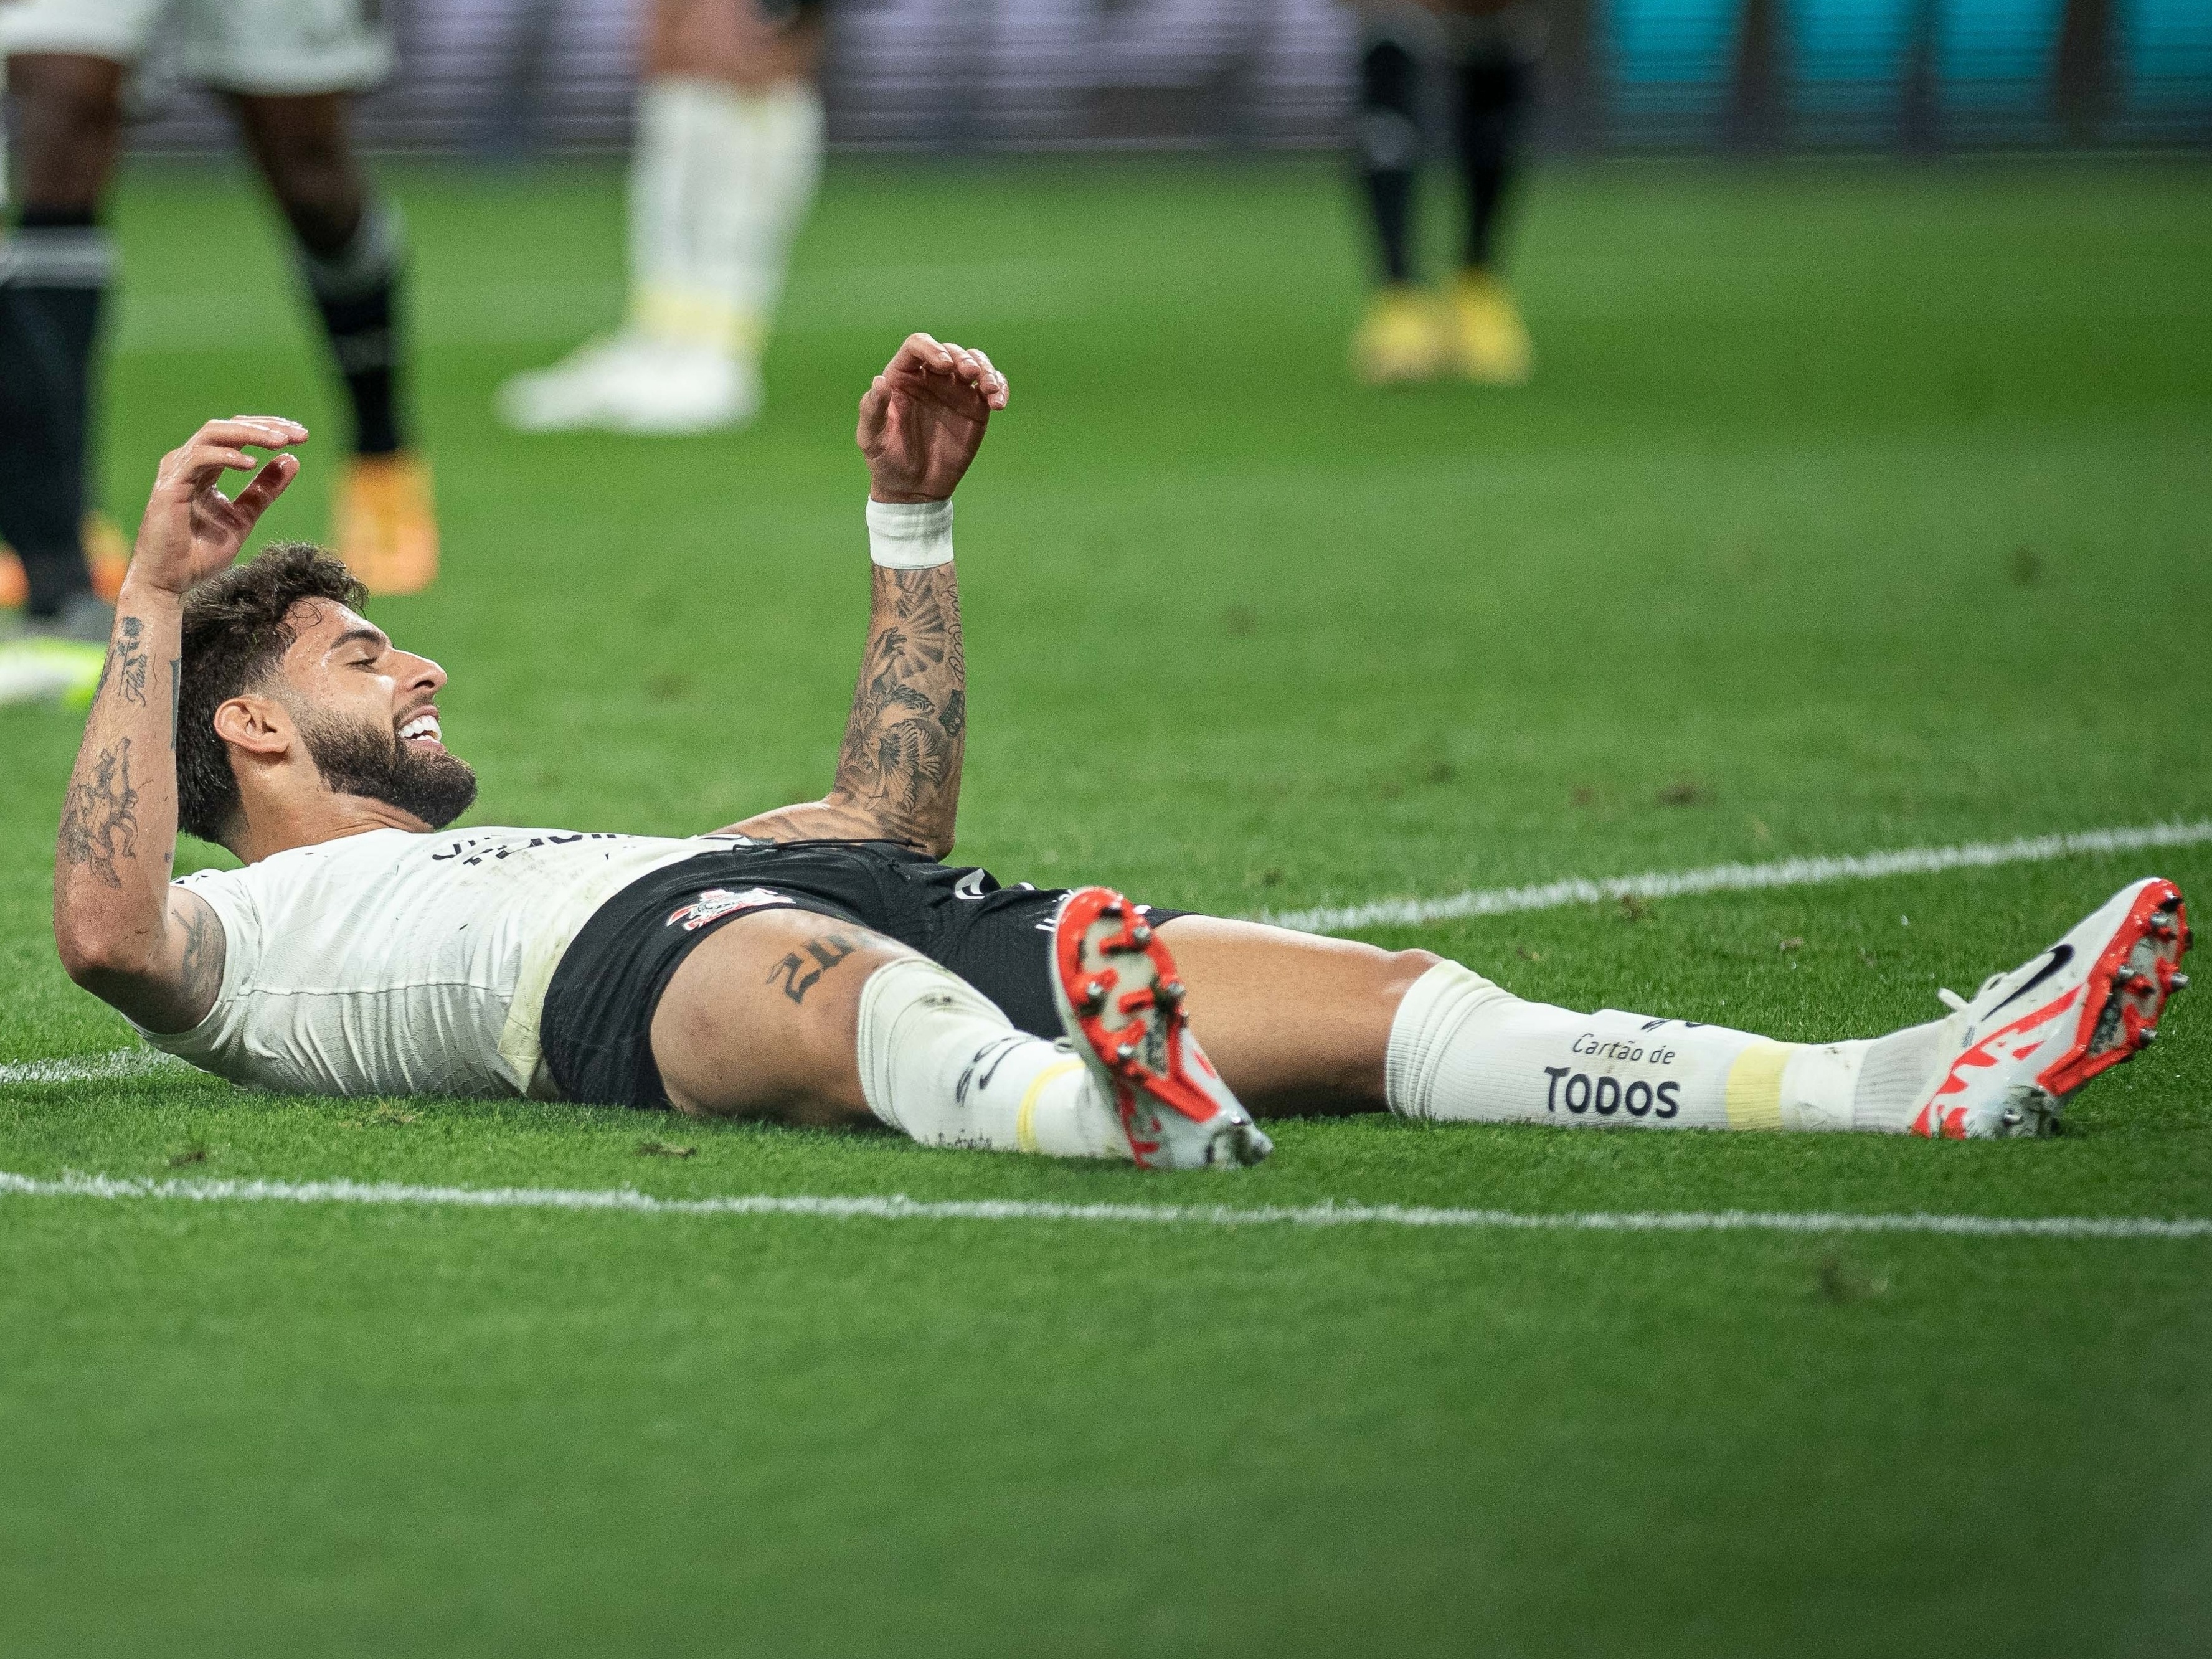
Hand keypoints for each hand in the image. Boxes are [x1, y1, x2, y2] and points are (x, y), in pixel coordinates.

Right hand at [129, 417, 306, 596]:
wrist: (170, 581)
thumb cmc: (199, 552)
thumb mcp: (244, 517)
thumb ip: (264, 490)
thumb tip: (291, 459)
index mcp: (204, 467)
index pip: (237, 434)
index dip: (269, 429)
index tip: (302, 436)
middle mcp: (188, 462)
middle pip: (227, 427)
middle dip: (266, 426)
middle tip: (298, 433)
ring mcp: (176, 471)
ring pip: (213, 433)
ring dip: (250, 434)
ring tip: (280, 441)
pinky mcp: (170, 487)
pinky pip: (199, 459)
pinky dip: (226, 456)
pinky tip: (251, 464)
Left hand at [856, 334, 1007, 502]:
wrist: (912, 489)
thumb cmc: (885, 460)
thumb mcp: (871, 437)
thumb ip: (873, 409)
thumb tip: (879, 380)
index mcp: (903, 376)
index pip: (918, 346)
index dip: (931, 349)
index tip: (943, 365)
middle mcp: (930, 378)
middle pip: (951, 351)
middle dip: (964, 358)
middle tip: (970, 374)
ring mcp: (955, 392)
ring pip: (975, 364)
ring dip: (986, 370)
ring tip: (989, 390)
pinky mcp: (975, 409)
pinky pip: (991, 389)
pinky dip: (999, 388)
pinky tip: (999, 403)